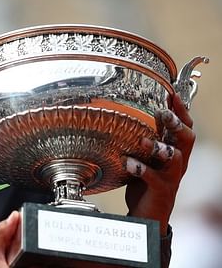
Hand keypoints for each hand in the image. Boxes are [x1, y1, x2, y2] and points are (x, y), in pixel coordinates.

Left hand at [124, 93, 195, 234]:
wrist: (147, 214)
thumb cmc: (144, 182)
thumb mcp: (144, 158)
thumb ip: (140, 140)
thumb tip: (122, 115)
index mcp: (174, 152)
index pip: (185, 128)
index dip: (181, 111)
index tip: (172, 94)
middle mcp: (177, 163)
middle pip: (187, 139)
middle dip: (177, 124)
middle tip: (163, 113)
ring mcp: (171, 177)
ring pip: (176, 158)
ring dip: (160, 147)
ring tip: (143, 140)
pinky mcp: (161, 191)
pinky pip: (154, 179)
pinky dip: (141, 169)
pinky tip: (128, 163)